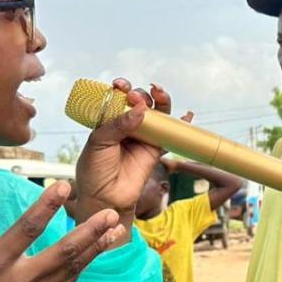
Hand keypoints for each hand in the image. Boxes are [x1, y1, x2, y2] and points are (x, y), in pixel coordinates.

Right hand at [0, 183, 125, 281]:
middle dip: (90, 232)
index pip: (26, 230)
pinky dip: (80, 270)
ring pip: (69, 270)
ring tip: (115, 231)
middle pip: (62, 253)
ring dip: (93, 249)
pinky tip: (92, 257)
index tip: (66, 187)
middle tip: (112, 212)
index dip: (47, 207)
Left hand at [74, 79, 171, 225]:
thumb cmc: (94, 170)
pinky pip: (170, 135)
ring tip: (159, 93)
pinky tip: (187, 115)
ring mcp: (143, 137)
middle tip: (134, 95)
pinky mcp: (155, 150)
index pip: (118, 99)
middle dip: (140, 94)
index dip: (121, 89)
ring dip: (161, 101)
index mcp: (109, 121)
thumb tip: (140, 108)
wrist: (105, 196)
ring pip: (157, 114)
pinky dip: (181, 125)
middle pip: (140, 102)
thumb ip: (118, 125)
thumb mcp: (99, 142)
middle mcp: (127, 126)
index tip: (119, 85)